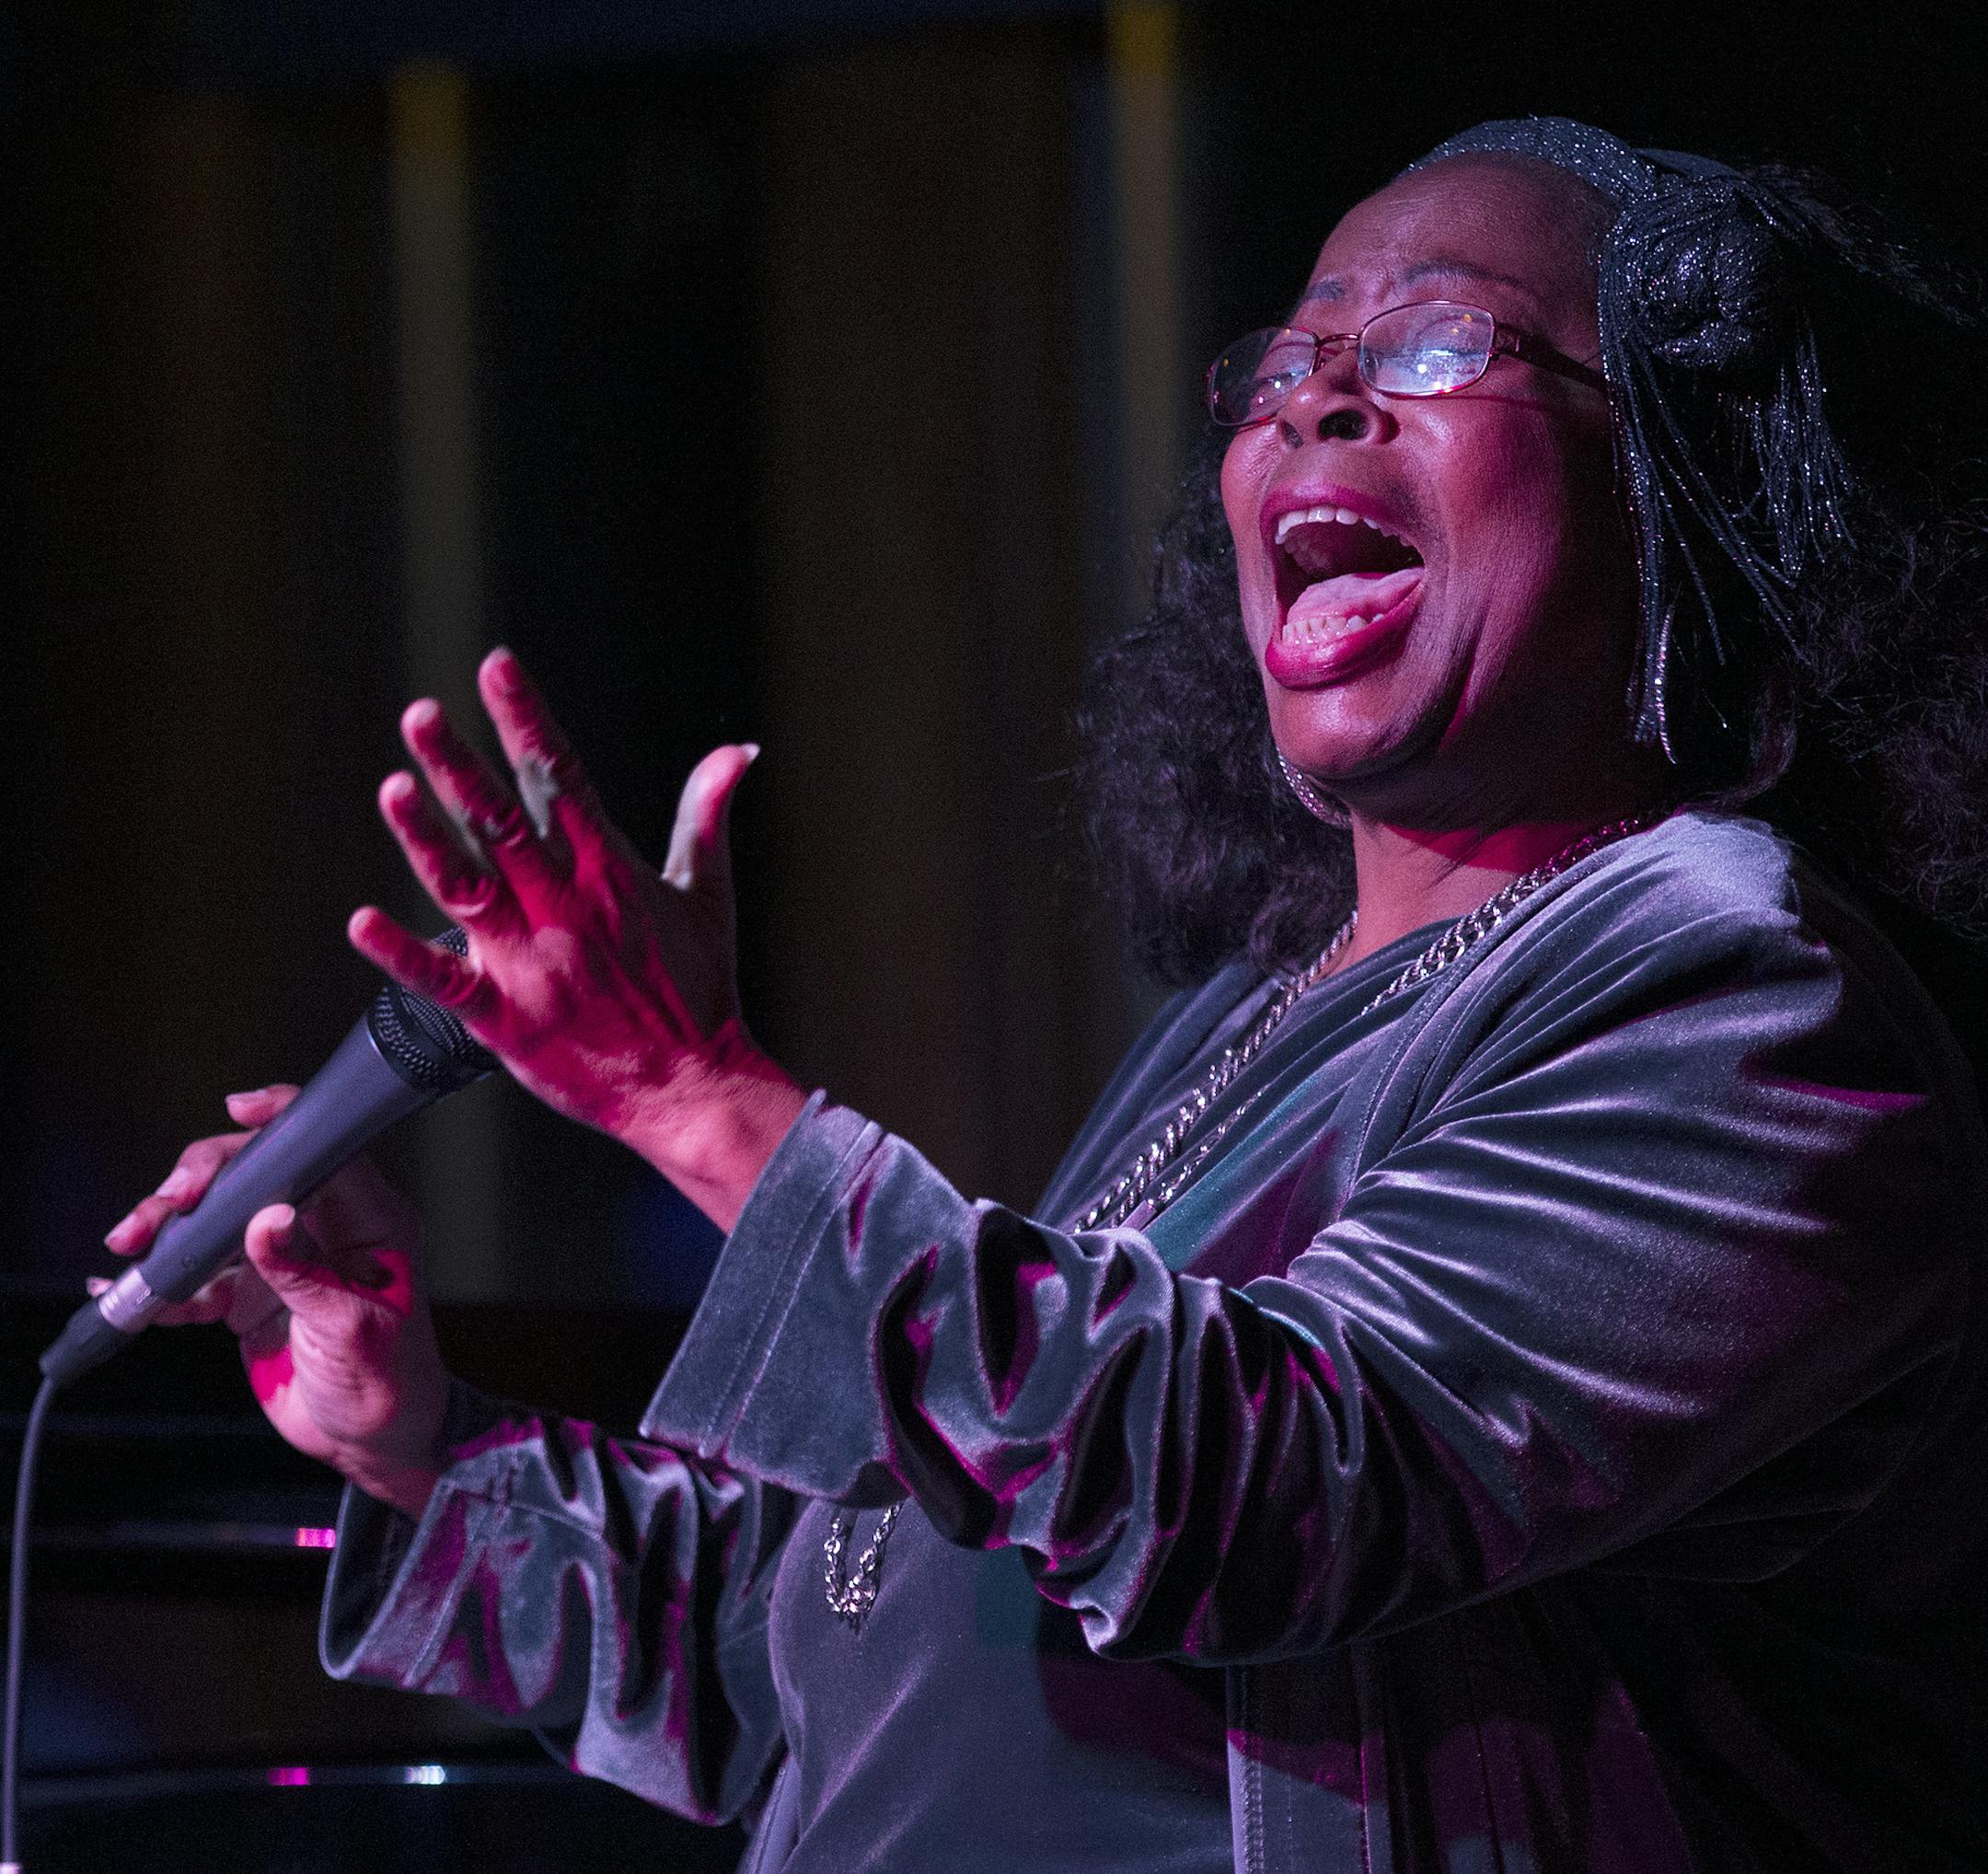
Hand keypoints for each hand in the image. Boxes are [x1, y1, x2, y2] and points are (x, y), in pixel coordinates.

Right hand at [103, 1086, 450, 1517]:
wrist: (375, 1442)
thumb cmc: (390, 1382)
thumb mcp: (351, 1327)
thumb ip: (304, 1274)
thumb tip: (268, 1219)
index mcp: (368, 1220)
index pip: (324, 1149)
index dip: (280, 1122)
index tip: (237, 1111)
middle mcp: (324, 1227)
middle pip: (255, 1176)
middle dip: (201, 1181)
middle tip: (163, 1207)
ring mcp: (283, 1258)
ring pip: (217, 1221)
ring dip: (169, 1229)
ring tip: (129, 1245)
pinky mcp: (252, 1295)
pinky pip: (199, 1275)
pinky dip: (162, 1282)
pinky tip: (123, 1289)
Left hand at [347, 648, 806, 1229]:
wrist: (694, 1089)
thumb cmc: (700, 993)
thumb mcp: (709, 894)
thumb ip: (708, 815)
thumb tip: (738, 750)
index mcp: (609, 870)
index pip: (561, 777)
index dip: (526, 719)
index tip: (495, 667)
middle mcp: (564, 906)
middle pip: (502, 822)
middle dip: (459, 764)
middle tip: (420, 715)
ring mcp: (531, 961)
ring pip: (466, 886)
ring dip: (426, 838)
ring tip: (393, 788)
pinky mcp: (505, 1019)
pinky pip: (443, 982)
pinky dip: (401, 955)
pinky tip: (361, 922)